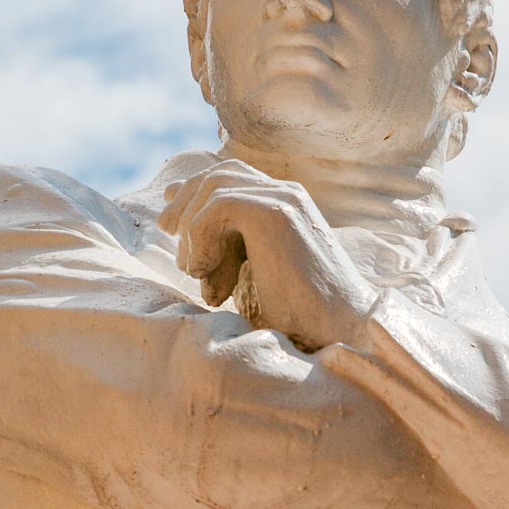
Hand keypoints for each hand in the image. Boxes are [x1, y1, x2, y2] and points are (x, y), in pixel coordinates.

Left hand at [158, 159, 377, 351]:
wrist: (337, 335)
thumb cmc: (296, 318)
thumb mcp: (247, 276)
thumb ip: (221, 248)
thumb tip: (177, 226)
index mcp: (284, 206)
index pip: (230, 178)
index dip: (192, 193)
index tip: (170, 223)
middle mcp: (286, 195)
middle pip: (219, 174)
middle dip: (185, 204)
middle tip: (170, 238)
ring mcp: (285, 199)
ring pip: (214, 185)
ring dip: (192, 227)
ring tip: (195, 270)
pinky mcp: (277, 212)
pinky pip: (218, 205)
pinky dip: (200, 238)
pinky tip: (205, 272)